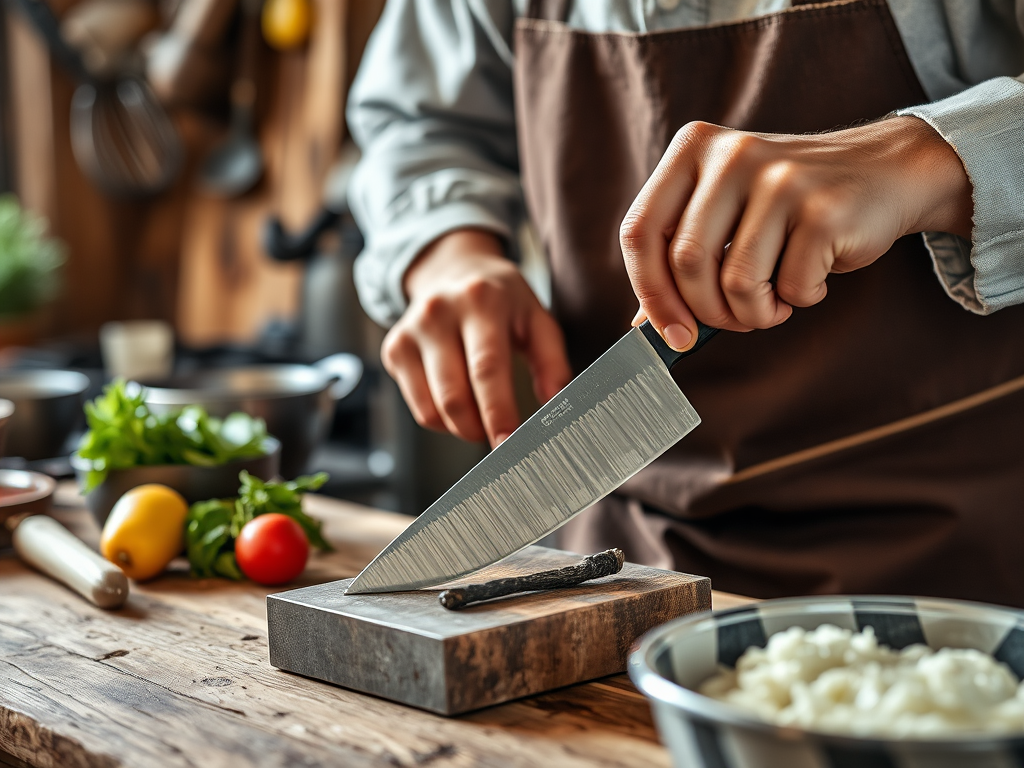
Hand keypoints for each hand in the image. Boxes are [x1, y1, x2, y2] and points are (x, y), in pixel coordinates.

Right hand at [382, 229, 571, 446]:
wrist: (453, 271)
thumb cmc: (501, 302)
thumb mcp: (536, 318)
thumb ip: (552, 360)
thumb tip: (555, 403)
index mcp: (481, 301)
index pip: (486, 367)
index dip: (498, 411)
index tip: (508, 442)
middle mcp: (438, 312)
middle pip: (453, 395)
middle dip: (478, 429)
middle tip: (500, 435)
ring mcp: (410, 331)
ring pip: (432, 408)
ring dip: (461, 428)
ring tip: (481, 416)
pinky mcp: (394, 349)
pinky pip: (417, 407)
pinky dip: (442, 420)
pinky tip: (458, 401)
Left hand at [620, 116, 973, 349]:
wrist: (885, 171)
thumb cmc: (792, 204)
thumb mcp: (726, 214)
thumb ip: (680, 258)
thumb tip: (644, 326)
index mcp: (693, 148)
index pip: (640, 231)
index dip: (649, 293)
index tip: (671, 333)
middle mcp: (732, 155)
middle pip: (686, 263)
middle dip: (708, 312)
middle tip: (734, 321)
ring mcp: (780, 178)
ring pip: (737, 283)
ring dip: (755, 314)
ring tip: (774, 302)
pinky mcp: (824, 209)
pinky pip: (790, 286)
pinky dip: (799, 300)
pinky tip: (812, 278)